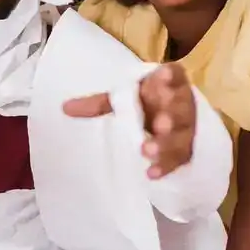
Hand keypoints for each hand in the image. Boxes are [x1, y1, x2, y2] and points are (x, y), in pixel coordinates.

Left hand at [63, 62, 195, 178]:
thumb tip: (64, 108)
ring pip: (179, 138)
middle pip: (179, 110)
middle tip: (160, 124)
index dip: (169, 76)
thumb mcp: (125, 99)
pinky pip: (178, 160)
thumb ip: (98, 104)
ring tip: (146, 151)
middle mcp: (181, 105)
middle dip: (170, 117)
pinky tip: (151, 174)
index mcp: (167, 85)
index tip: (161, 75)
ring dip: (165, 145)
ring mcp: (185, 129)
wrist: (173, 121)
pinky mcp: (186, 151)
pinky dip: (165, 166)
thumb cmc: (148, 103)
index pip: (173, 76)